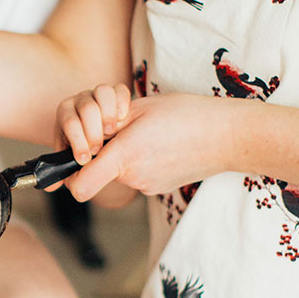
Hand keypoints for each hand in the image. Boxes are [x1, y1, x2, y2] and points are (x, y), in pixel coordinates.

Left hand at [61, 93, 232, 200]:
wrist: (231, 135)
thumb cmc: (186, 114)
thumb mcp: (139, 110)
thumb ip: (107, 125)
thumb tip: (87, 137)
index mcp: (123, 157)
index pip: (79, 186)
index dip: (67, 177)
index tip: (72, 160)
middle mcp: (133, 178)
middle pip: (98, 170)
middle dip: (101, 151)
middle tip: (120, 129)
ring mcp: (148, 186)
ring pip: (118, 171)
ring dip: (122, 155)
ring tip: (146, 134)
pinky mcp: (159, 188)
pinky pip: (136, 174)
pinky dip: (139, 161)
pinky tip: (159, 144)